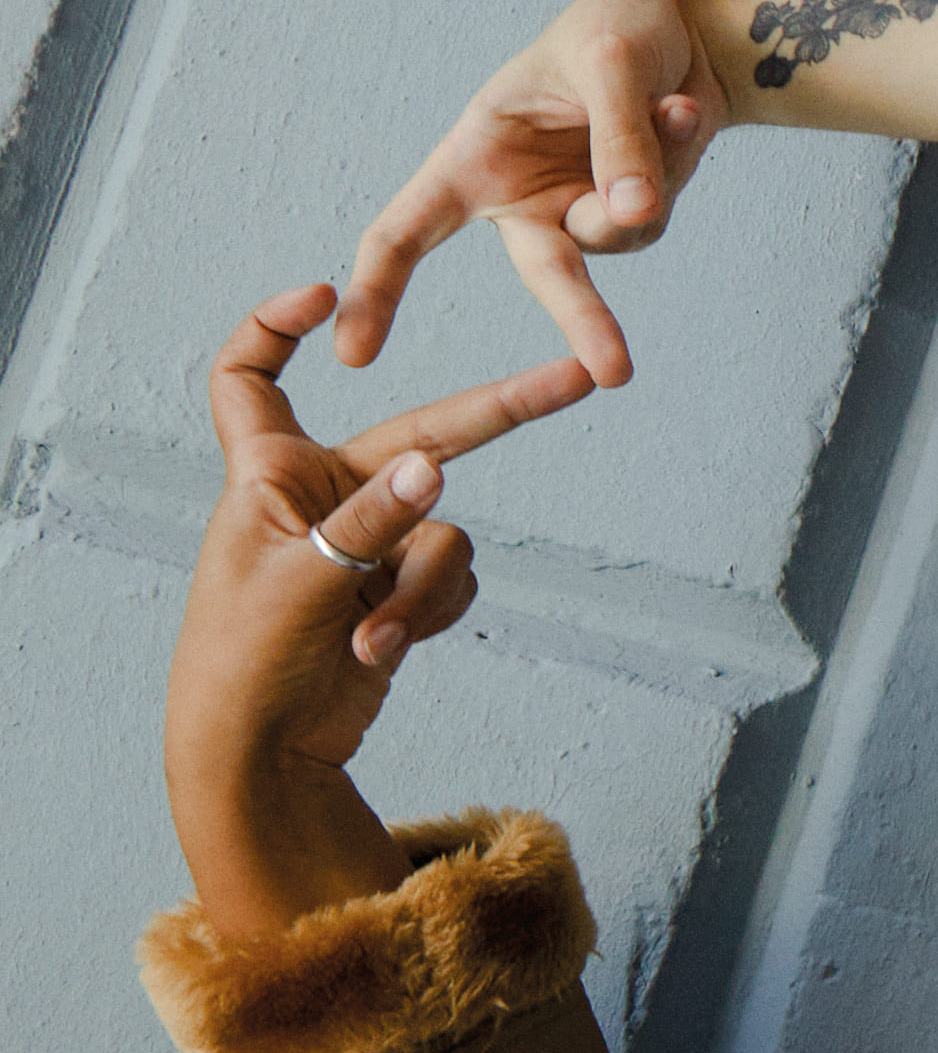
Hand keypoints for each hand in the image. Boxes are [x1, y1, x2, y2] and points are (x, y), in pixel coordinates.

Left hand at [163, 286, 596, 940]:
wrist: (265, 756)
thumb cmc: (245, 663)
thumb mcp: (301, 583)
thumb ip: (370, 522)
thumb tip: (435, 466)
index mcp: (268, 472)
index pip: (252, 374)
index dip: (277, 326)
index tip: (326, 295)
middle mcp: (323, 493)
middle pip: (423, 435)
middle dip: (501, 412)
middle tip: (577, 379)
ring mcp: (369, 541)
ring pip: (443, 530)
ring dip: (420, 588)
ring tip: (373, 638)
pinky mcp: (401, 588)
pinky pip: (451, 578)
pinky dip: (427, 613)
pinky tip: (384, 649)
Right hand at [341, 0, 724, 382]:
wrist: (681, 28)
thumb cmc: (616, 30)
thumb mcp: (607, 62)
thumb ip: (618, 137)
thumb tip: (633, 213)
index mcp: (474, 158)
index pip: (406, 231)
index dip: (376, 290)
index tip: (351, 354)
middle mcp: (520, 198)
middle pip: (547, 274)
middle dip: (585, 319)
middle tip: (614, 372)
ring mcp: (579, 212)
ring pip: (622, 235)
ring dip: (652, 175)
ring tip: (670, 105)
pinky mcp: (634, 215)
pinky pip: (660, 209)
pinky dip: (679, 155)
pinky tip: (684, 109)